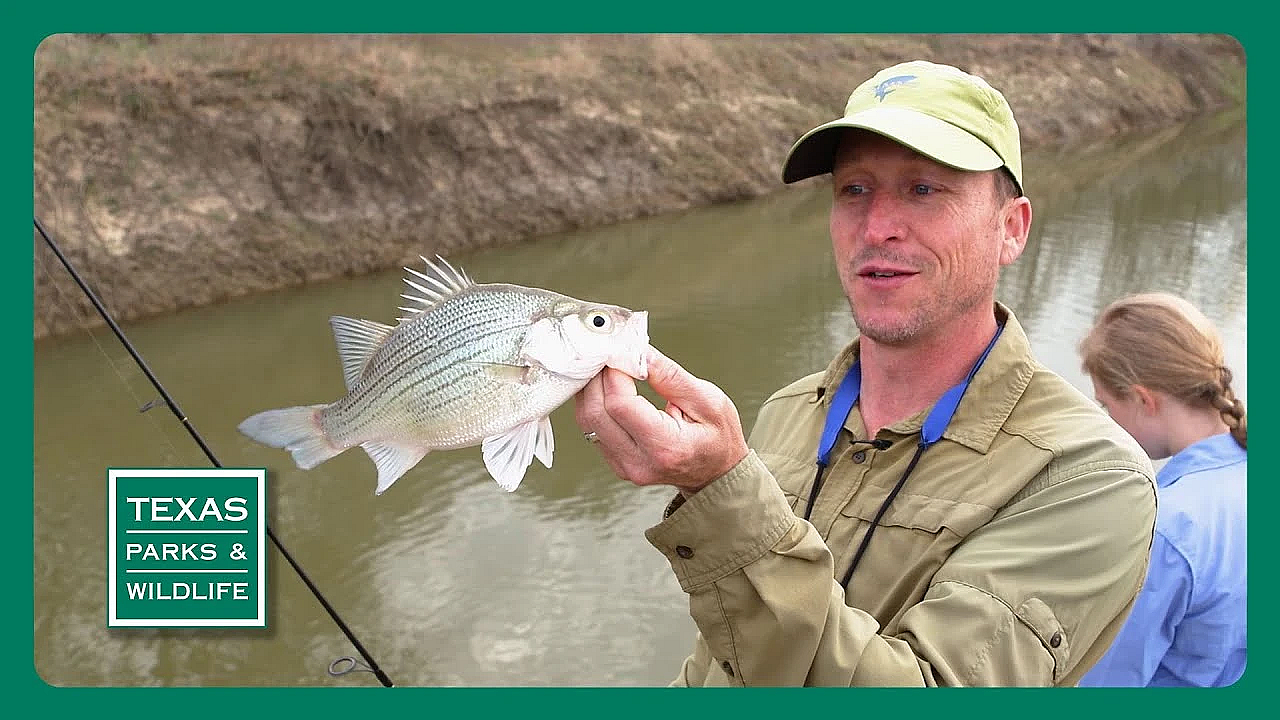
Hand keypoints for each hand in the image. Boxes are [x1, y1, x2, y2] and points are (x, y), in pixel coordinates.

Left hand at [574, 346, 749, 493]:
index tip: (622, 353)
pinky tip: (607, 387)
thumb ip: (671, 377)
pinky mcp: (616, 462)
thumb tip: (641, 354)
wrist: (716, 472)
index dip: (615, 374)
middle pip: (596, 413)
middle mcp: (639, 461)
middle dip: (598, 378)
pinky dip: (595, 403)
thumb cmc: (718, 438)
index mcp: (666, 447)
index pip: (621, 406)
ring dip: (592, 389)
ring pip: (588, 421)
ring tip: (607, 367)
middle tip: (609, 354)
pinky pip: (593, 429)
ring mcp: (624, 466)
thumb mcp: (709, 400)